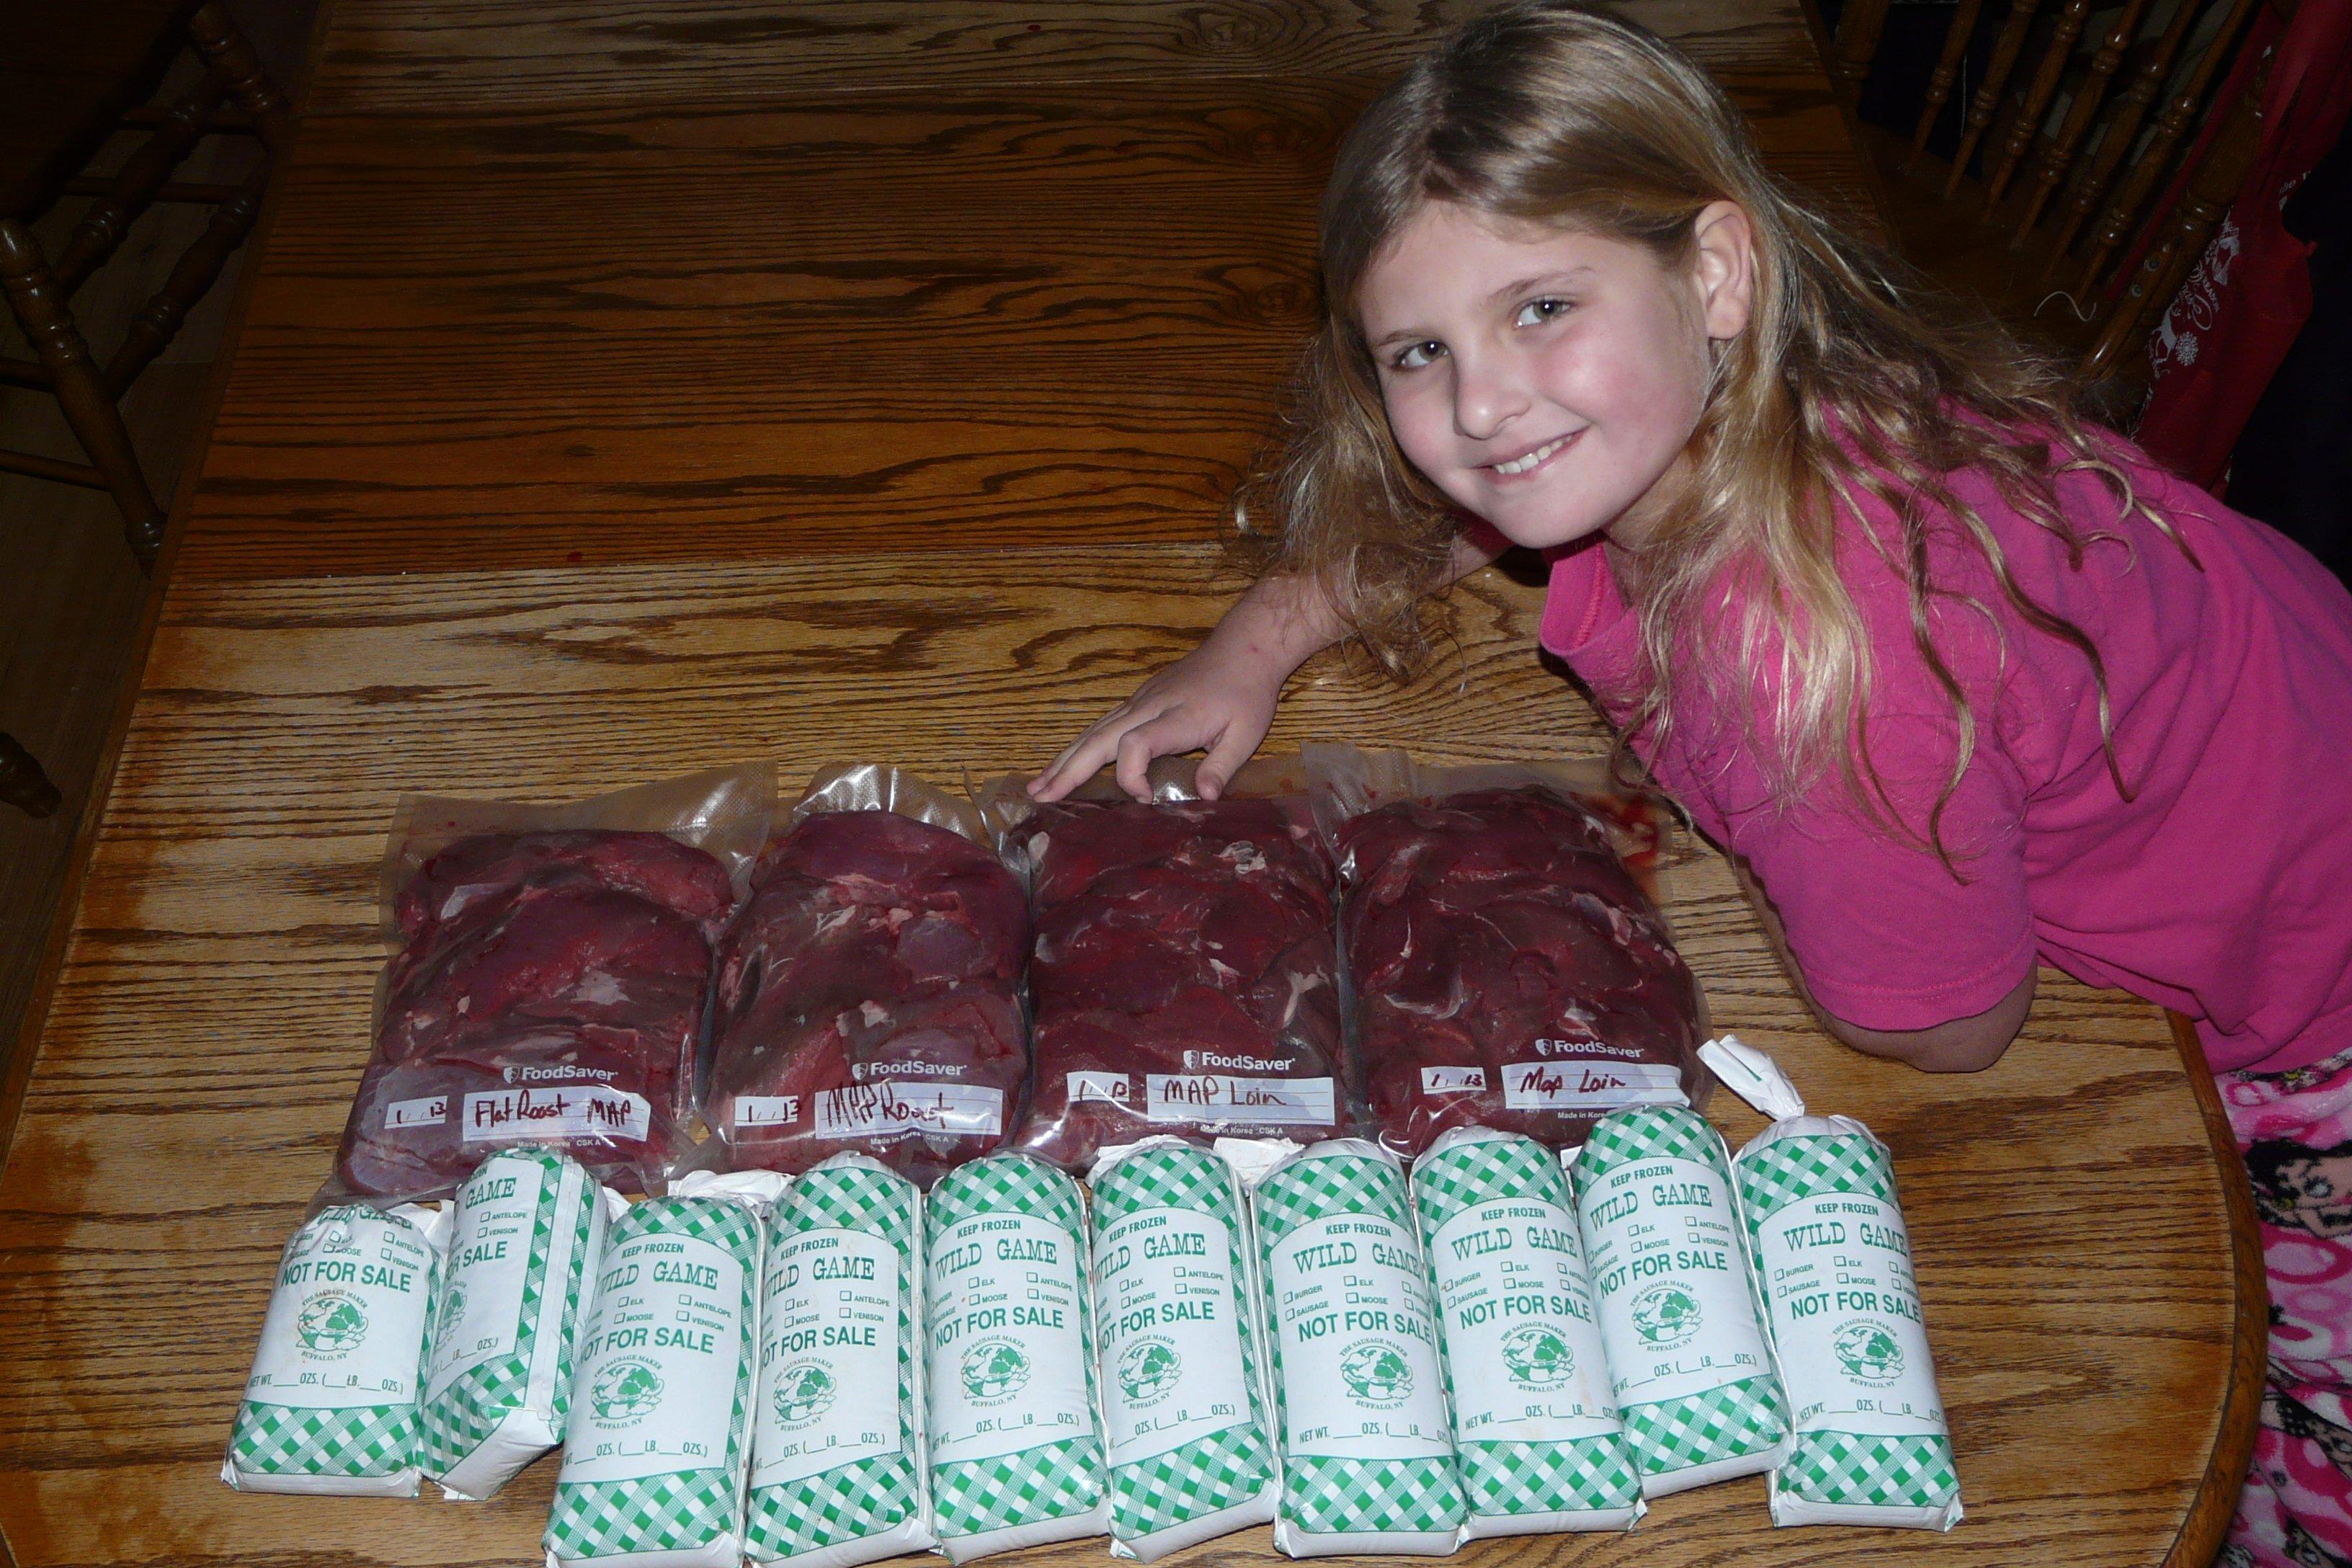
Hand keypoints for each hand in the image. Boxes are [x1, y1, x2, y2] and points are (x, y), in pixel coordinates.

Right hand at [1027, 637, 1283, 802]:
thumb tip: (1204, 798)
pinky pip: (1101, 725)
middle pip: (1099, 738)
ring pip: (1093, 731)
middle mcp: (1148, 707)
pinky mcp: (1138, 701)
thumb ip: (1222, 766)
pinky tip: (1065, 763)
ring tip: (1037, 786)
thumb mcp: (1246, 734)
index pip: (1135, 743)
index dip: (1131, 775)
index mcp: (1176, 717)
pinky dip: (1079, 746)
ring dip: (1064, 759)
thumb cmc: (1246, 693)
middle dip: (1068, 770)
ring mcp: (1139, 701)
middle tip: (1041, 797)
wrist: (1243, 649)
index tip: (1146, 799)